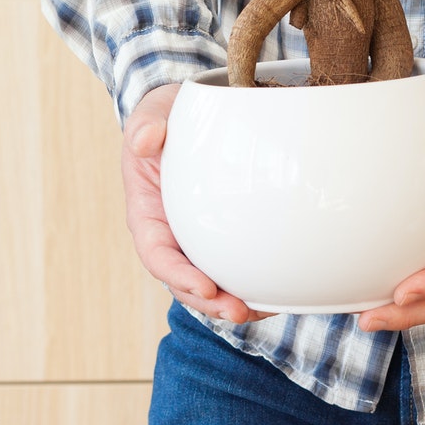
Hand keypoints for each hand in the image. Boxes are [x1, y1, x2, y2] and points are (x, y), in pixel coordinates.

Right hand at [122, 83, 270, 324]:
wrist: (194, 119)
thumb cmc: (170, 118)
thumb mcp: (154, 113)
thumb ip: (146, 124)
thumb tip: (145, 141)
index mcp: (147, 215)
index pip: (157, 254)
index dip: (178, 276)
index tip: (205, 286)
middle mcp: (170, 237)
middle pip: (184, 282)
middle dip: (210, 303)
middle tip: (240, 311)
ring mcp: (196, 243)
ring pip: (211, 285)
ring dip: (234, 303)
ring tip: (264, 310)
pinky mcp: (222, 240)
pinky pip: (234, 269)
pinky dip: (253, 286)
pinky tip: (278, 293)